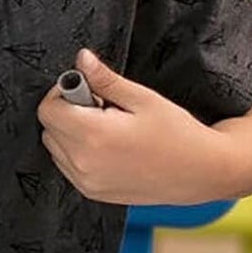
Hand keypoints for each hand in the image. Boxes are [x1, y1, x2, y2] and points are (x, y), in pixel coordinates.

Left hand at [37, 49, 235, 203]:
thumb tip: (82, 59)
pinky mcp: (92, 192)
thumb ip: (105, 80)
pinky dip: (77, 152)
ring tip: (107, 129)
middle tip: (102, 109)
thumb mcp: (142, 98)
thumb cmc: (179, 134)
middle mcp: (84, 163)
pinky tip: (107, 147)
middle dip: (67, 112)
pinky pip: (67, 166)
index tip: (85, 89)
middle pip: (49, 128)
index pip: (48, 109)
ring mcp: (86, 181)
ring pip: (55, 147)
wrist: (204, 172)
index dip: (62, 93)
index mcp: (93, 136)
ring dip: (70, 133)